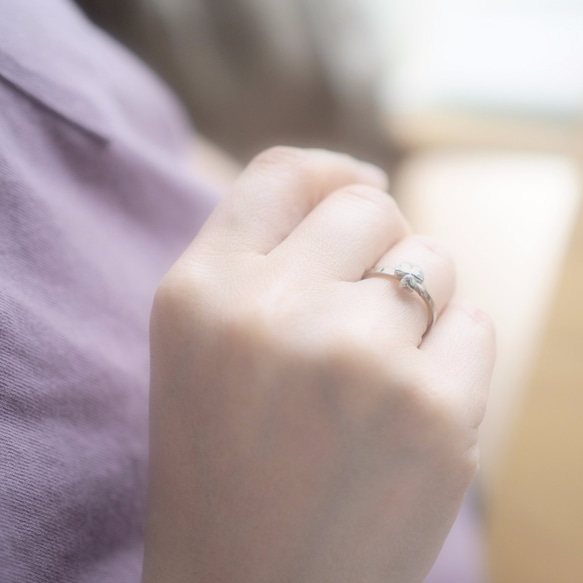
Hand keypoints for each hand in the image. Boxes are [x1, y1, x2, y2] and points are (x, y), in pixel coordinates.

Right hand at [143, 147, 494, 582]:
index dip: (330, 171)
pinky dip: (452, 359)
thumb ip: (264, 253)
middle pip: (370, 206)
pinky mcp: (432, 413)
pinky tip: (406, 414)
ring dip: (417, 304)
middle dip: (377, 245)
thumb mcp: (204, 342)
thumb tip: (364, 182)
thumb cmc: (224, 461)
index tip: (359, 184)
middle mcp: (271, 310)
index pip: (285, 173)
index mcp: (200, 291)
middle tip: (356, 313)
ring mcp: (355, 358)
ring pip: (433, 261)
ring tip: (373, 375)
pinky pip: (474, 327)